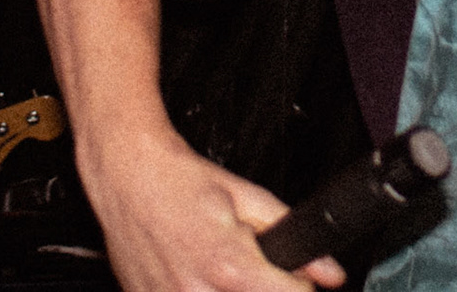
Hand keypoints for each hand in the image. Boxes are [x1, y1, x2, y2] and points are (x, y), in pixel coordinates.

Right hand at [84, 132, 344, 291]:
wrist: (126, 174)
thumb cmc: (180, 180)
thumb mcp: (247, 197)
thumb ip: (291, 234)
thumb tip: (330, 272)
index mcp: (229, 267)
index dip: (300, 286)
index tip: (296, 279)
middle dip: (266, 289)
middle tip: (254, 270)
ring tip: (220, 269)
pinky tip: (194, 274)